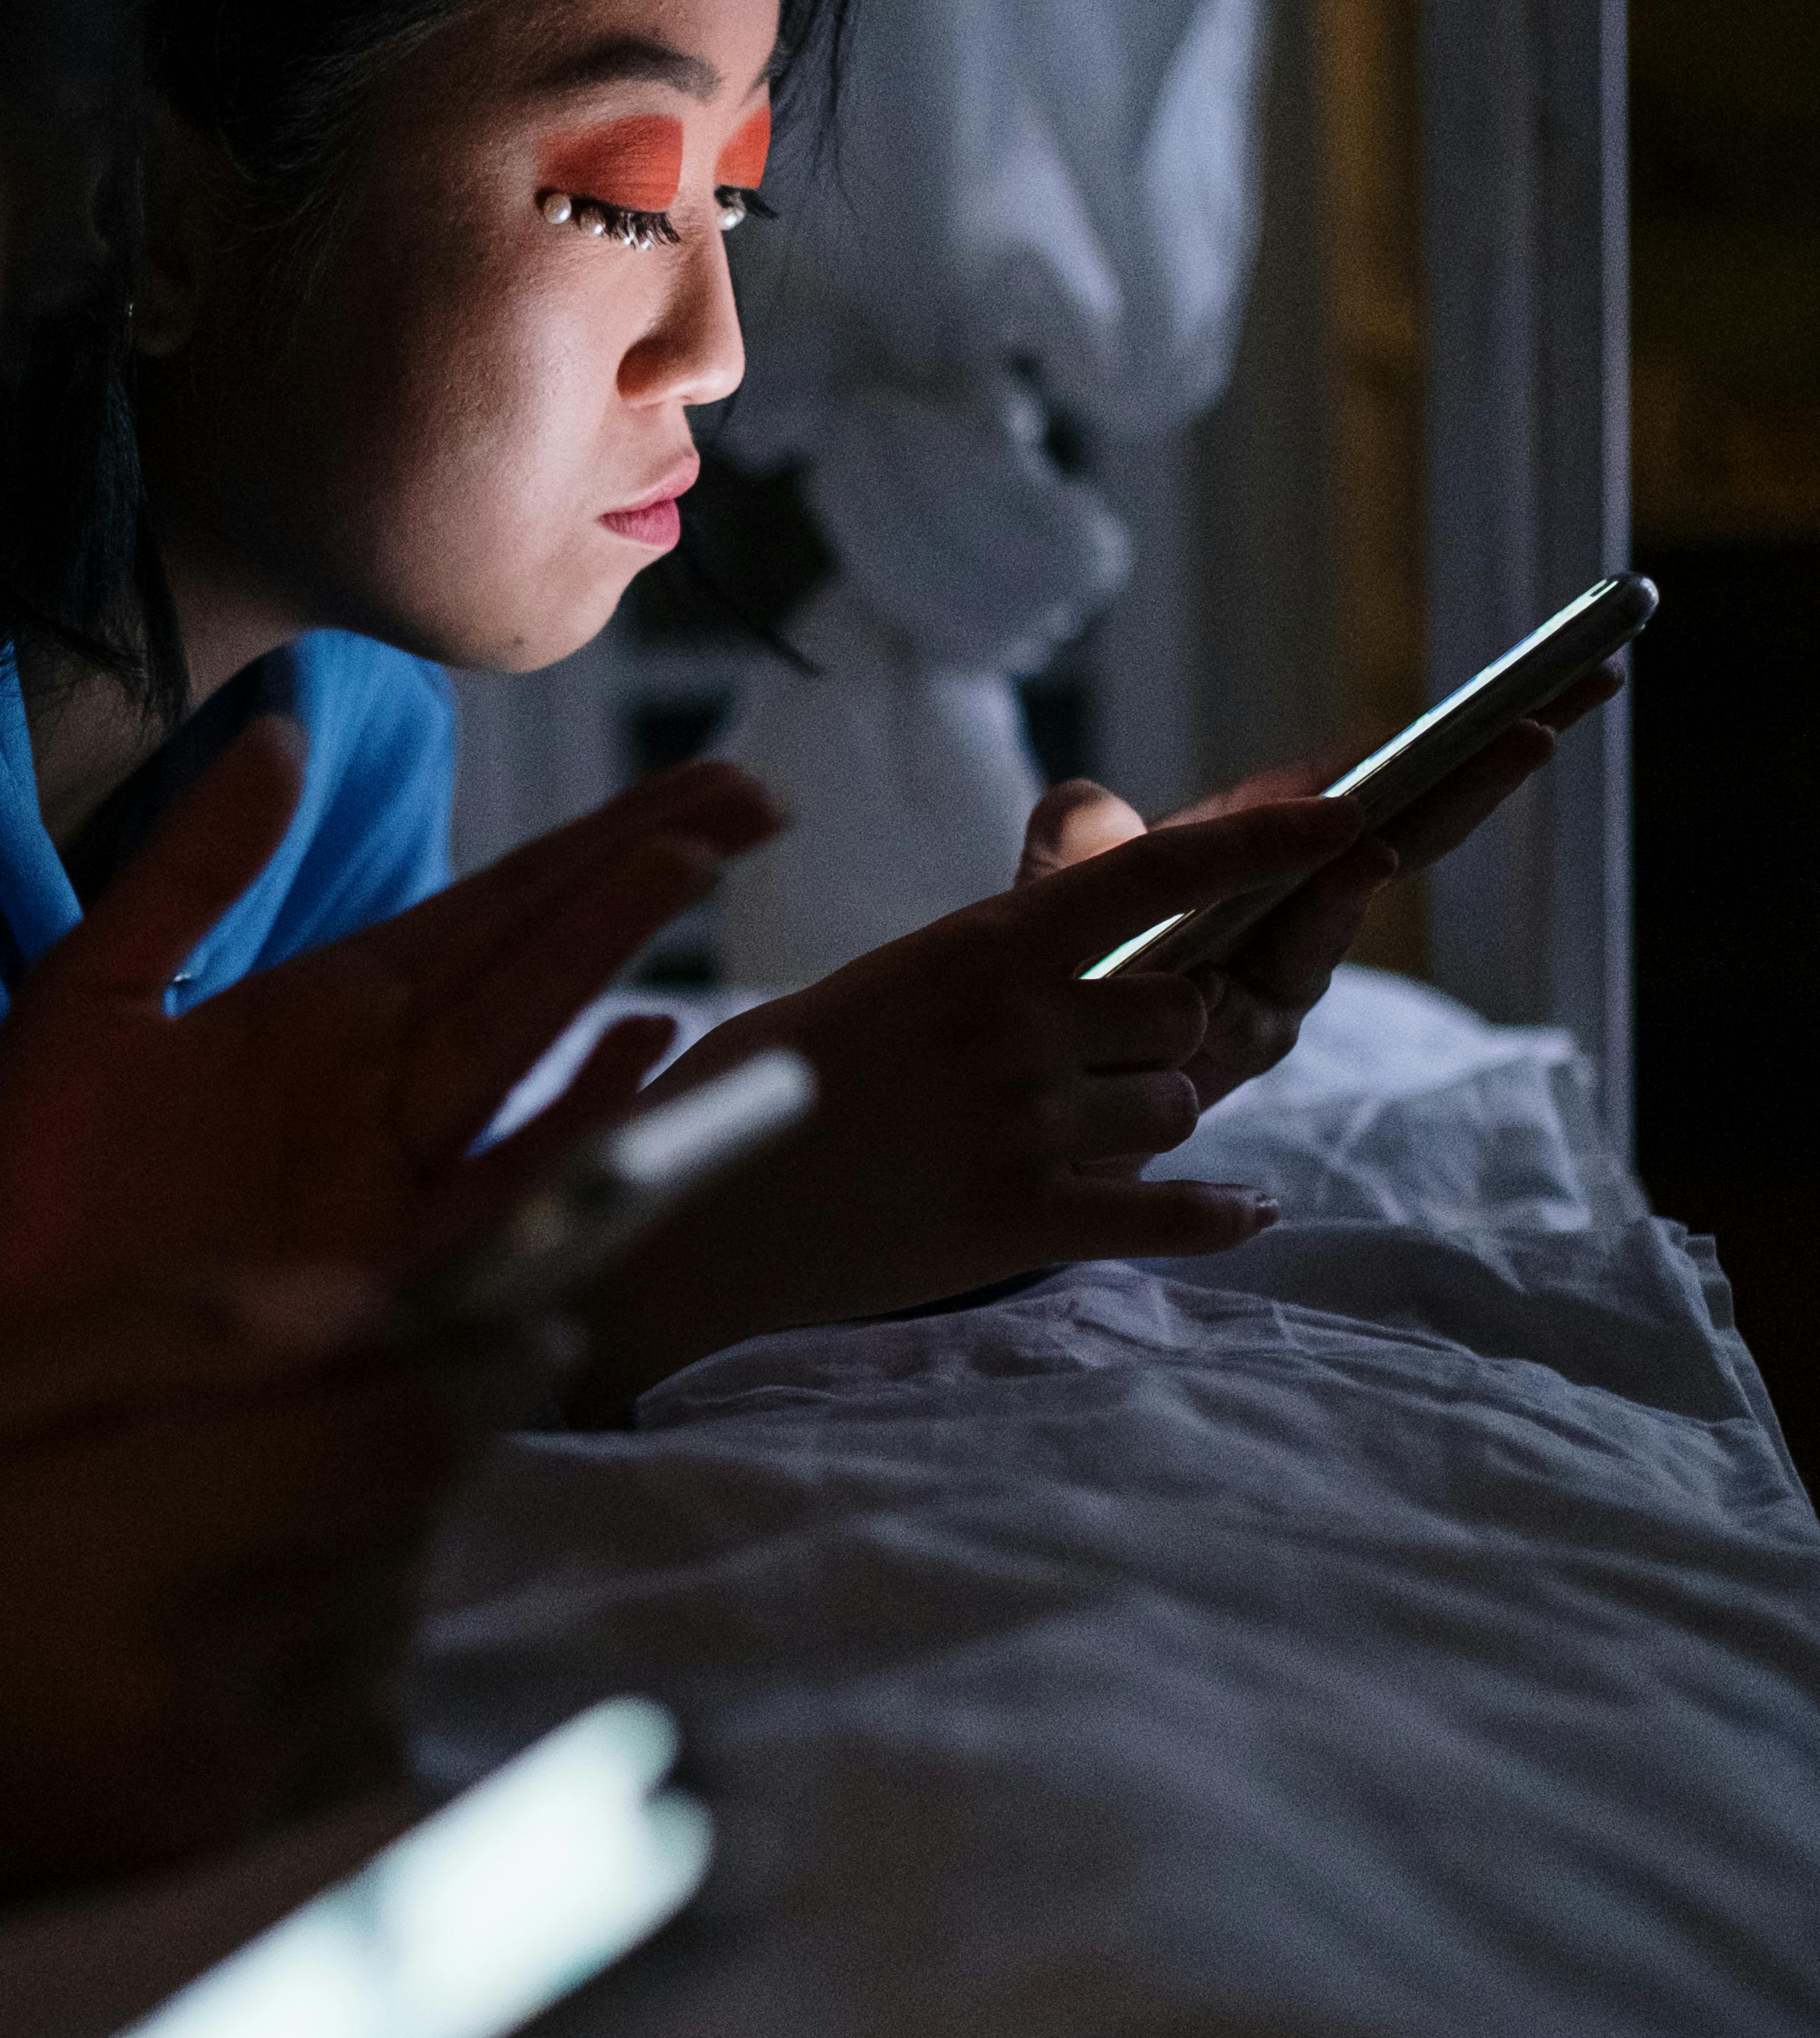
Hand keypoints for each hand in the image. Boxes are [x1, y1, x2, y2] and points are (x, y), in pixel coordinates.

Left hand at [0, 720, 782, 1316]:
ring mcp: (396, 1181)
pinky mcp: (382, 1274)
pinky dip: (575, 1122)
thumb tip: (283, 731)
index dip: (589, 843)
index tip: (695, 781)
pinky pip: (499, 1188)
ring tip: (694, 866)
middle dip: (640, 872)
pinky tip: (641, 1051)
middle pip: (537, 957)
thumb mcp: (89, 998)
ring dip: (609, 959)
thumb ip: (190, 872)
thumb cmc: (21, 1194)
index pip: (487, 908)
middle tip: (753, 793)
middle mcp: (386, 1091)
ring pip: (531, 1048)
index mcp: (327, 1015)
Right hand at [0, 1263, 551, 1897]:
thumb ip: (167, 1332)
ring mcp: (222, 1797)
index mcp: (120, 1553)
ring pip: (386, 1630)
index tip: (525, 1328)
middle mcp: (198, 1695)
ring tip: (243, 1537)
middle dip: (395, 1459)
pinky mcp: (225, 1863)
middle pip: (401, 1537)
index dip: (480, 1379)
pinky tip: (230, 1643)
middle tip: (326, 1421)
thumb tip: (367, 1303)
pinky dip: (327, 1664)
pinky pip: (350, 1726)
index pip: (390, 1455)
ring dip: (359, 1563)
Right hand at [570, 794, 1365, 1388]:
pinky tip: (1249, 1214)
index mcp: (976, 948)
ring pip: (1178, 1110)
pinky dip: (1219, 1217)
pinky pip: (1170, 1215)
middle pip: (1182, 1014)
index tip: (1350, 818)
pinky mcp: (1018, 1220)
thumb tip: (1060, 926)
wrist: (687, 1219)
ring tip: (1070, 1143)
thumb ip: (980, 958)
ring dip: (1150, 1127)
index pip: (1154, 873)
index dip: (1264, 844)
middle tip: (1092, 1070)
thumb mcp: (870, 988)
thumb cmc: (755, 1096)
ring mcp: (1021, 1124)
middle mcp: (1013, 1024)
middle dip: (1161, 1042)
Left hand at [1022, 661, 1620, 1107]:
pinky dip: (1332, 907)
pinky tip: (1363, 859)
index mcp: (1247, 864)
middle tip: (1551, 711)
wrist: (995, 1121)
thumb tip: (1086, 797)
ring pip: (1357, 891)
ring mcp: (1274, 981)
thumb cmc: (1040, 1007)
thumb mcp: (1051, 909)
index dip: (1436, 740)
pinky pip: (1300, 963)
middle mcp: (1279, 918)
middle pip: (1394, 833)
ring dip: (1418, 822)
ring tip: (1482, 752)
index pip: (1358, 785)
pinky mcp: (1250, 1041)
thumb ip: (1078, 850)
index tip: (1529, 686)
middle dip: (1472, 775)